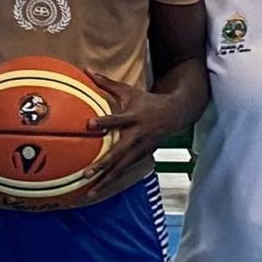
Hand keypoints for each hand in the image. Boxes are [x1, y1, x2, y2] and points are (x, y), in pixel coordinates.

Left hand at [84, 75, 177, 189]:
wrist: (174, 115)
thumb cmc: (147, 102)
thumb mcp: (128, 91)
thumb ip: (106, 83)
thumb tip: (86, 69)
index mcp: (133, 117)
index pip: (117, 120)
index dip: (104, 123)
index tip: (89, 124)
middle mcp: (137, 136)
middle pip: (118, 153)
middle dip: (103, 164)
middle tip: (86, 173)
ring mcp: (139, 150)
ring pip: (120, 169)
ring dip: (105, 181)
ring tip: (88, 192)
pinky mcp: (140, 158)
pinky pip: (123, 172)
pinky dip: (111, 182)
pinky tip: (97, 190)